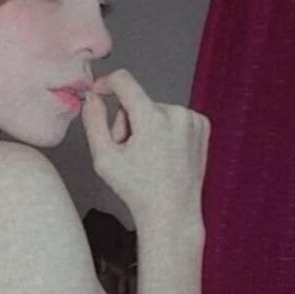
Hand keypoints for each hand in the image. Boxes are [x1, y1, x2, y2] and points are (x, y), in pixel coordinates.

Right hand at [81, 68, 210, 224]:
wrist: (172, 212)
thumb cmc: (138, 190)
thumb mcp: (103, 157)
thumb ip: (93, 121)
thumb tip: (92, 97)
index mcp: (152, 118)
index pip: (124, 81)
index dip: (106, 83)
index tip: (99, 91)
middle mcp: (176, 113)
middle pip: (138, 102)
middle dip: (128, 122)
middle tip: (129, 153)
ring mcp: (192, 119)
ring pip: (156, 110)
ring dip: (146, 128)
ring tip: (148, 158)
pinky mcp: (202, 126)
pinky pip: (174, 118)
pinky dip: (165, 131)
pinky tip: (164, 155)